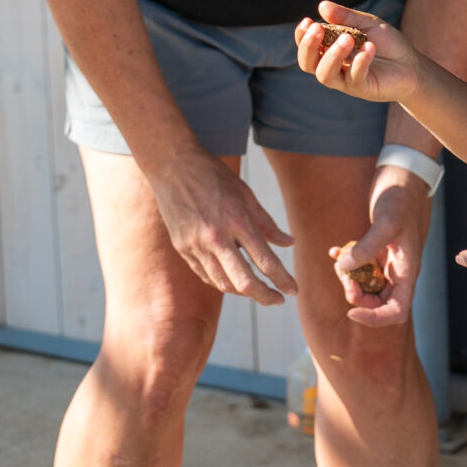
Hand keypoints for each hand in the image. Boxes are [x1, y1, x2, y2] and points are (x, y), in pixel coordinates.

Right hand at [148, 149, 296, 304]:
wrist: (172, 165)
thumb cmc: (213, 176)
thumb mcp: (246, 194)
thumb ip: (267, 223)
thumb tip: (289, 244)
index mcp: (237, 220)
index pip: (266, 261)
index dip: (283, 280)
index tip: (293, 290)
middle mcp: (216, 237)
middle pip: (245, 282)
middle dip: (265, 296)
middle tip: (278, 301)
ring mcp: (196, 244)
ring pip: (224, 284)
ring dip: (244, 292)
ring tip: (257, 290)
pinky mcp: (182, 248)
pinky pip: (206, 275)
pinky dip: (222, 282)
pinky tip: (233, 280)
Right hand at [294, 2, 422, 104]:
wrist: (412, 65)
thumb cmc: (387, 44)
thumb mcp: (367, 24)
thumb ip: (345, 16)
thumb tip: (322, 6)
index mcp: (330, 52)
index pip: (307, 48)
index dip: (302, 37)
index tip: (307, 21)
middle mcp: (334, 68)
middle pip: (308, 64)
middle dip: (309, 46)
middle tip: (318, 28)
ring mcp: (347, 81)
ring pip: (325, 75)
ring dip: (332, 55)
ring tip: (347, 38)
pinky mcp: (363, 89)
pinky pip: (354, 79)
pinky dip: (360, 62)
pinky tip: (370, 47)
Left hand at [328, 167, 432, 325]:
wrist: (402, 174)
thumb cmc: (400, 197)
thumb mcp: (385, 221)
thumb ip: (366, 247)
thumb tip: (345, 269)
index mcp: (407, 270)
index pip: (397, 311)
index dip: (375, 319)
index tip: (351, 312)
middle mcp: (398, 270)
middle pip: (378, 302)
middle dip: (357, 297)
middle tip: (342, 277)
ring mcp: (387, 260)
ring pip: (366, 285)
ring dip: (349, 279)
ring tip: (337, 260)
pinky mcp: (376, 249)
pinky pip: (359, 266)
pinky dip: (345, 263)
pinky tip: (333, 251)